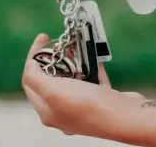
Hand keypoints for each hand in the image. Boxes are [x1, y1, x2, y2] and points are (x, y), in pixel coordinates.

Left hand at [22, 34, 145, 137]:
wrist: (125, 116)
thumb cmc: (88, 106)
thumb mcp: (52, 90)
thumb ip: (34, 77)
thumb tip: (30, 66)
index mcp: (47, 111)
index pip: (30, 81)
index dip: (33, 58)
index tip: (43, 38)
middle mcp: (63, 112)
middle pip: (51, 80)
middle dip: (55, 59)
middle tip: (60, 44)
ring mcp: (83, 107)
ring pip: (73, 79)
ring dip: (74, 61)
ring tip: (77, 48)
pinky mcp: (101, 101)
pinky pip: (92, 80)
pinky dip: (91, 66)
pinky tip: (93, 56)